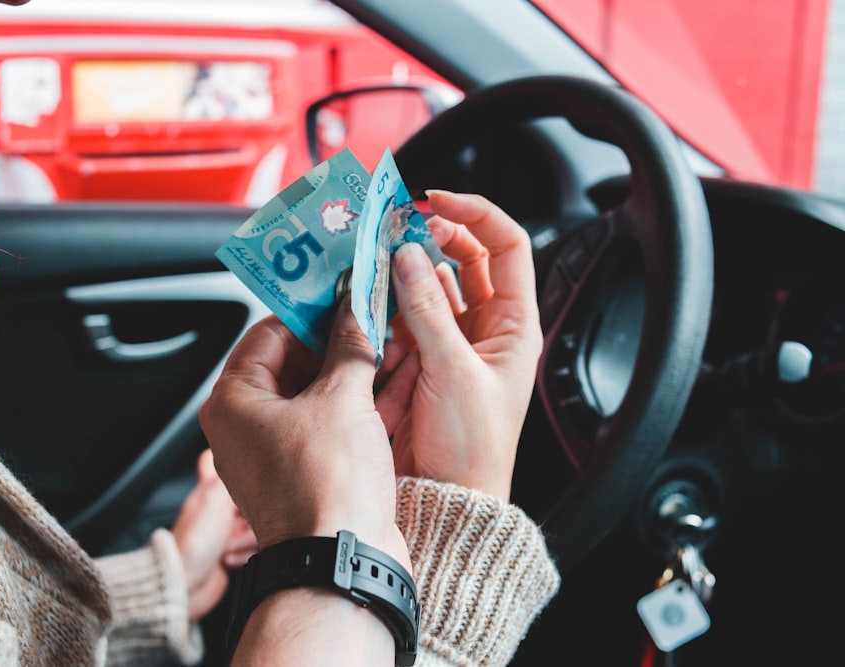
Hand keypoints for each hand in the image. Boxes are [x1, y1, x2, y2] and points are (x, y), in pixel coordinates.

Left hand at [171, 449, 255, 621]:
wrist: (185, 585)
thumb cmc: (191, 544)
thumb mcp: (214, 497)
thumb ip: (234, 475)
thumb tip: (249, 454)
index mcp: (209, 489)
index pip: (220, 461)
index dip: (234, 458)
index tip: (249, 461)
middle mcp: (218, 508)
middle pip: (254, 497)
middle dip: (253, 512)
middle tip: (236, 522)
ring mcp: (226, 531)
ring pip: (258, 523)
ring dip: (246, 539)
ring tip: (228, 546)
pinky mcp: (234, 552)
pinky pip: (254, 547)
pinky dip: (245, 554)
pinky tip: (230, 559)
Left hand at [200, 301, 409, 568]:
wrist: (345, 563)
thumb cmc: (326, 490)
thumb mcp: (343, 397)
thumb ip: (350, 343)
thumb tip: (354, 307)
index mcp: (233, 401)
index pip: (269, 331)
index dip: (311, 307)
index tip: (343, 291)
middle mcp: (245, 426)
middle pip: (292, 361)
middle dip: (337, 338)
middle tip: (370, 314)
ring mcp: (274, 452)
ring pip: (315, 393)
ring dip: (352, 368)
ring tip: (389, 339)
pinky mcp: (304, 473)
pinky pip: (327, 424)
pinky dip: (356, 401)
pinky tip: (393, 377)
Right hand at [376, 190, 541, 498]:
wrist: (449, 497)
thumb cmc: (472, 448)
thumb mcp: (453, 371)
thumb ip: (426, 311)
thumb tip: (405, 256)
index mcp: (515, 324)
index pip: (506, 245)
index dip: (476, 213)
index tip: (436, 200)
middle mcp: (487, 327)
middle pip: (465, 257)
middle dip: (433, 235)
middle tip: (396, 225)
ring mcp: (453, 341)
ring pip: (430, 283)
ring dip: (406, 268)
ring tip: (378, 257)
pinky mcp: (422, 359)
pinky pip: (406, 315)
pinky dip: (390, 302)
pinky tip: (374, 298)